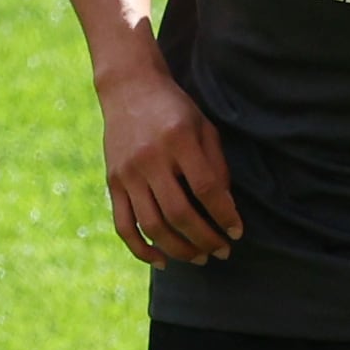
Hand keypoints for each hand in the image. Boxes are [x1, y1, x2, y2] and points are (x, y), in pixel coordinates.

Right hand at [99, 58, 243, 262]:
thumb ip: (216, 165)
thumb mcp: (203, 126)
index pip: (206, 188)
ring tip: (199, 258)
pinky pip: (124, 225)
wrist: (129, 88)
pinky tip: (162, 260)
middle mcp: (150, 158)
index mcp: (178, 140)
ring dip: (178, 249)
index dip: (224, 215)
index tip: (237, 231)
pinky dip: (141, 249)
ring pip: (152, 225)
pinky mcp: (113, 183)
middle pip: (179, 213)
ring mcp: (128, 173)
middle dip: (205, 239)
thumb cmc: (175, 108)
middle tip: (222, 251)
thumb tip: (225, 209)